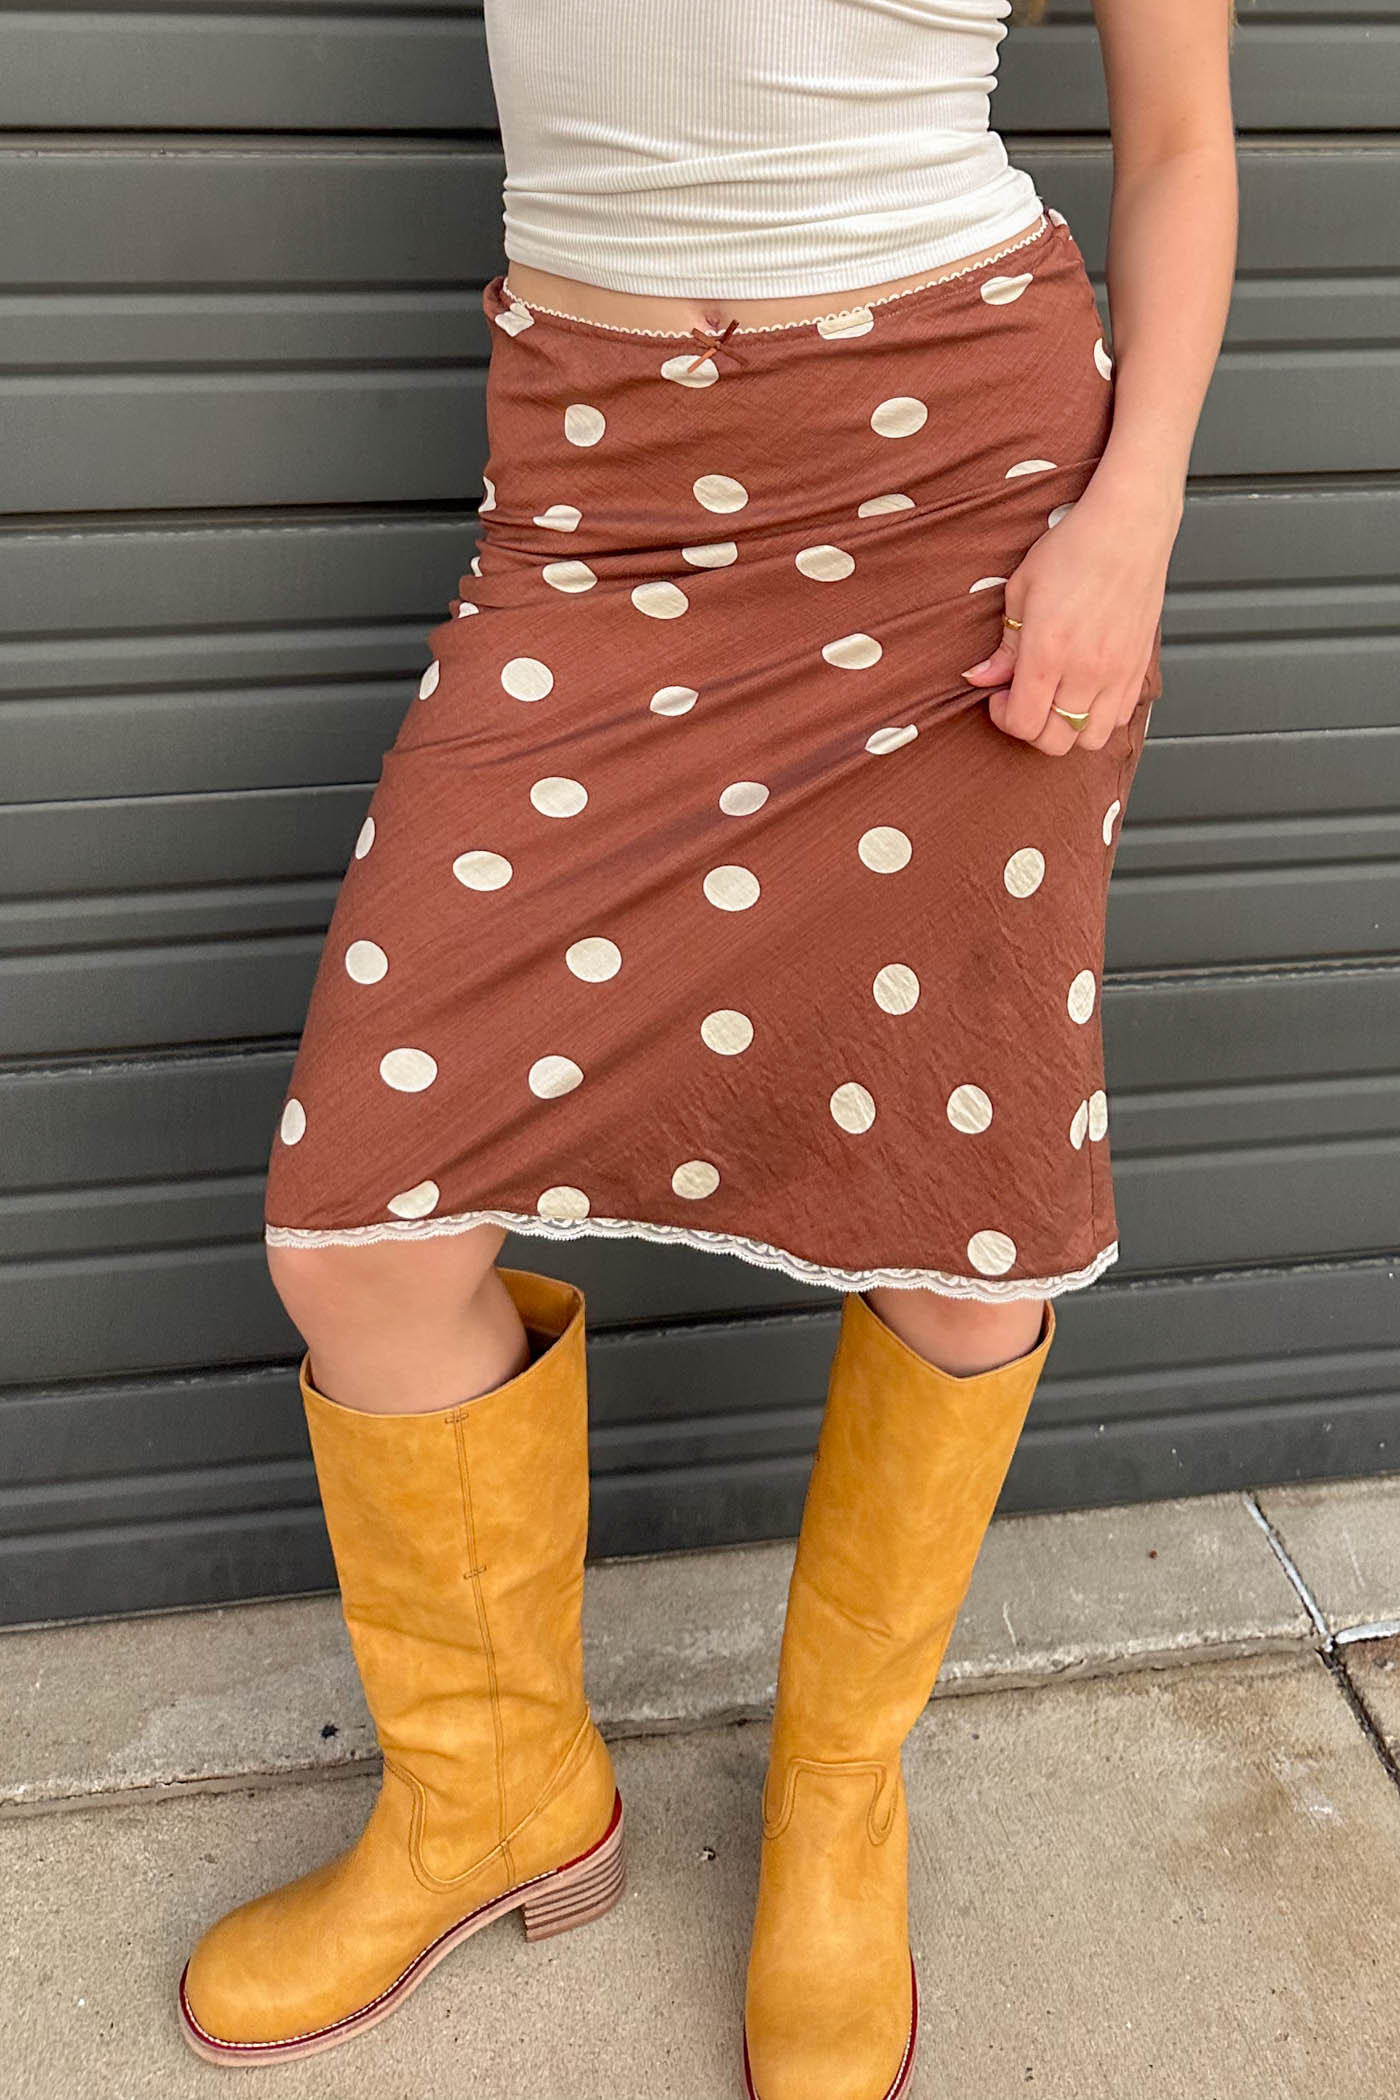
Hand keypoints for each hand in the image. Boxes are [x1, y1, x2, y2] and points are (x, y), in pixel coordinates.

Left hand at [960, 475, 1177, 755]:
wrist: (1129, 525)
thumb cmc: (1075, 547)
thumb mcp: (1021, 590)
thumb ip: (1004, 645)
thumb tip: (982, 678)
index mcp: (1049, 653)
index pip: (1023, 724)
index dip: (1004, 718)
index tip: (999, 696)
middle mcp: (1086, 671)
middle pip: (1055, 741)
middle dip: (1032, 729)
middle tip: (1024, 698)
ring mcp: (1118, 672)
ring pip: (1091, 739)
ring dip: (1068, 728)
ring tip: (1057, 698)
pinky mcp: (1140, 667)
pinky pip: (1121, 718)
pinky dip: (1099, 716)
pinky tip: (1085, 689)